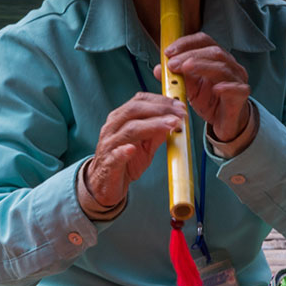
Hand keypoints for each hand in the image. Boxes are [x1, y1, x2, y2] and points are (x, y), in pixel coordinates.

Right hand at [84, 92, 185, 207]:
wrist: (106, 184)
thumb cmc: (126, 162)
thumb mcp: (145, 146)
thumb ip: (157, 133)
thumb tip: (175, 121)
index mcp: (120, 119)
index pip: (139, 101)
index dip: (161, 101)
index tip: (179, 106)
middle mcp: (112, 127)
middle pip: (134, 110)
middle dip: (160, 109)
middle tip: (180, 114)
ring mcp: (109, 145)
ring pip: (129, 129)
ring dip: (153, 125)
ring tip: (171, 125)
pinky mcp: (108, 163)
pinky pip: (115, 155)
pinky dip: (123, 151)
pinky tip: (132, 149)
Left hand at [155, 32, 252, 142]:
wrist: (226, 123)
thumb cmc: (210, 101)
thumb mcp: (188, 88)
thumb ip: (175, 77)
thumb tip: (158, 69)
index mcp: (216, 59)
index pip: (203, 41)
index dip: (185, 43)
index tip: (168, 52)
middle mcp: (229, 65)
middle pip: (214, 51)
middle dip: (190, 55)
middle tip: (172, 64)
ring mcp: (237, 80)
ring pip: (223, 67)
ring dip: (202, 66)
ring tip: (185, 69)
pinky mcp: (241, 96)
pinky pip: (237, 88)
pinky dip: (226, 87)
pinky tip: (215, 88)